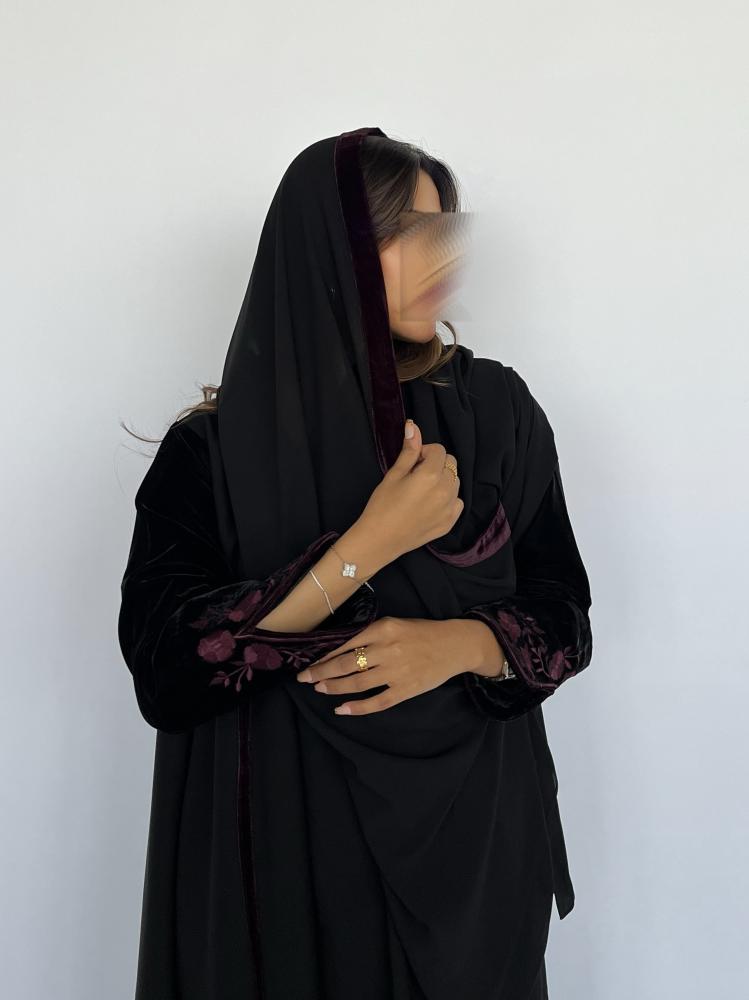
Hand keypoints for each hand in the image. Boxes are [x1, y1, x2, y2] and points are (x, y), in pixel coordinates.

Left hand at [295, 616, 472, 715]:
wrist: (454, 645)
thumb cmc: (422, 632)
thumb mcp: (395, 624)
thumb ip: (371, 635)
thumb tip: (339, 649)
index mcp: (383, 628)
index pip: (346, 644)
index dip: (325, 655)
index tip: (309, 662)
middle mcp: (388, 649)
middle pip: (346, 664)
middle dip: (321, 672)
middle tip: (304, 678)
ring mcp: (397, 672)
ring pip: (357, 683)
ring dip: (334, 687)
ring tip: (319, 689)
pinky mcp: (406, 689)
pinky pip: (377, 702)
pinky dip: (357, 708)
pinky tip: (341, 709)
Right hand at [355, 419, 463, 560]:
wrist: (380, 539)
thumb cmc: (382, 505)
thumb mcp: (394, 474)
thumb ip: (409, 451)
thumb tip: (413, 426)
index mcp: (431, 475)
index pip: (439, 450)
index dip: (424, 452)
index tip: (412, 462)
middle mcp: (446, 490)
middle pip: (450, 464)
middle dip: (436, 464)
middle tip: (416, 476)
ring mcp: (450, 508)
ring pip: (455, 482)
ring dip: (442, 481)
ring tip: (422, 491)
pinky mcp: (450, 522)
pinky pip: (457, 502)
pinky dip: (447, 499)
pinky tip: (429, 505)